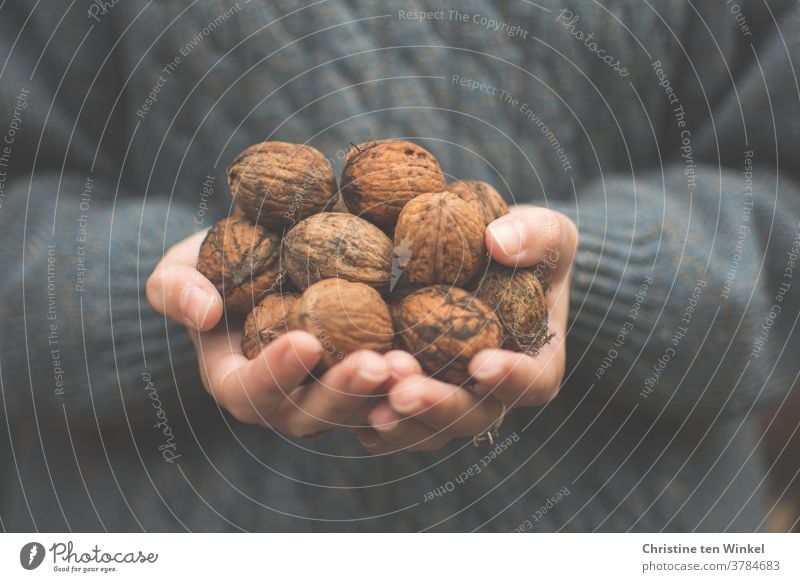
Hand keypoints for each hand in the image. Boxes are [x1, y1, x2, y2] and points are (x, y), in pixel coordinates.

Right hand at [146, 230, 394, 436]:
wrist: (263, 260)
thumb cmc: (214, 266)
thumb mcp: (180, 268)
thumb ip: (177, 290)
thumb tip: (203, 311)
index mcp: (238, 382)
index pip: (251, 391)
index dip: (277, 372)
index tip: (305, 341)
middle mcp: (285, 400)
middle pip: (313, 412)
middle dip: (344, 392)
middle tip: (374, 364)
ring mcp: (328, 393)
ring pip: (359, 409)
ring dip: (387, 393)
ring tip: (413, 364)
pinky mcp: (363, 378)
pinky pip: (388, 391)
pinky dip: (410, 382)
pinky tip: (433, 358)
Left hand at [358, 206, 577, 452]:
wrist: (475, 261)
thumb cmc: (521, 250)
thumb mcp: (547, 234)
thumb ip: (537, 235)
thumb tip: (499, 242)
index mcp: (531, 363)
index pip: (532, 382)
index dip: (511, 380)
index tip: (482, 362)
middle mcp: (486, 392)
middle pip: (469, 416)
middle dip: (437, 408)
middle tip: (405, 391)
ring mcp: (443, 398)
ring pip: (423, 428)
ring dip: (396, 419)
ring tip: (368, 397)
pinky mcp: (401, 393)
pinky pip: (383, 419)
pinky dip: (359, 412)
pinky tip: (337, 395)